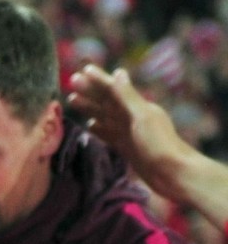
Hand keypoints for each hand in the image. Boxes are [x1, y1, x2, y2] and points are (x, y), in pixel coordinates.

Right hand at [67, 65, 192, 202]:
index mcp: (136, 106)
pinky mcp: (127, 147)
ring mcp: (129, 132)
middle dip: (90, 92)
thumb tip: (117, 73)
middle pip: (107, 101)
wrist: (171, 173)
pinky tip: (90, 125)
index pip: (113, 89)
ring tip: (73, 100)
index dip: (99, 80)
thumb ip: (128, 97)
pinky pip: (109, 134)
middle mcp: (132, 116)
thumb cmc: (158, 145)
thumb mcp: (141, 118)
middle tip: (71, 82)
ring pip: (105, 116)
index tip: (83, 70)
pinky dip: (99, 128)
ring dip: (90, 108)